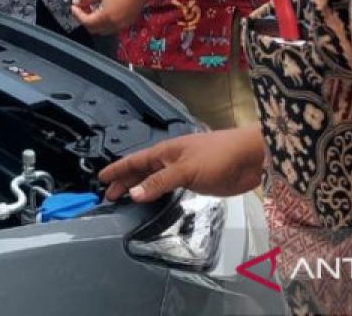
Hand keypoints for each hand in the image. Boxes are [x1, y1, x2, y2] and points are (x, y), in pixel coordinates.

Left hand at [70, 0, 154, 35]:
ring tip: (91, 8)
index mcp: (106, 16)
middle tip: (80, 7)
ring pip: (103, 29)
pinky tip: (103, 10)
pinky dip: (104, 21)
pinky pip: (112, 26)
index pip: (86, 22)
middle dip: (85, 19)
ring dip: (94, 22)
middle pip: (94, 29)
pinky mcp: (128, 21)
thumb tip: (76, 2)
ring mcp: (122, 24)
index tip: (73, 6)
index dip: (77, 14)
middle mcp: (114, 24)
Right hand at [99, 127, 265, 202]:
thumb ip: (159, 182)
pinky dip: (158, 193)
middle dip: (124, 181)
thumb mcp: (185, 169)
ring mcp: (183, 170)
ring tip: (126, 199)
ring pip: (155, 179)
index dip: (117, 170)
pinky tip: (155, 200)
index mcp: (165, 152)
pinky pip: (169, 187)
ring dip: (140, 188)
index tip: (101, 179)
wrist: (249, 158)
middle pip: (142, 171)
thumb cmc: (218, 156)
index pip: (134, 161)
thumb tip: (133, 194)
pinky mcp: (196, 181)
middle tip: (109, 195)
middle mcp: (171, 160)